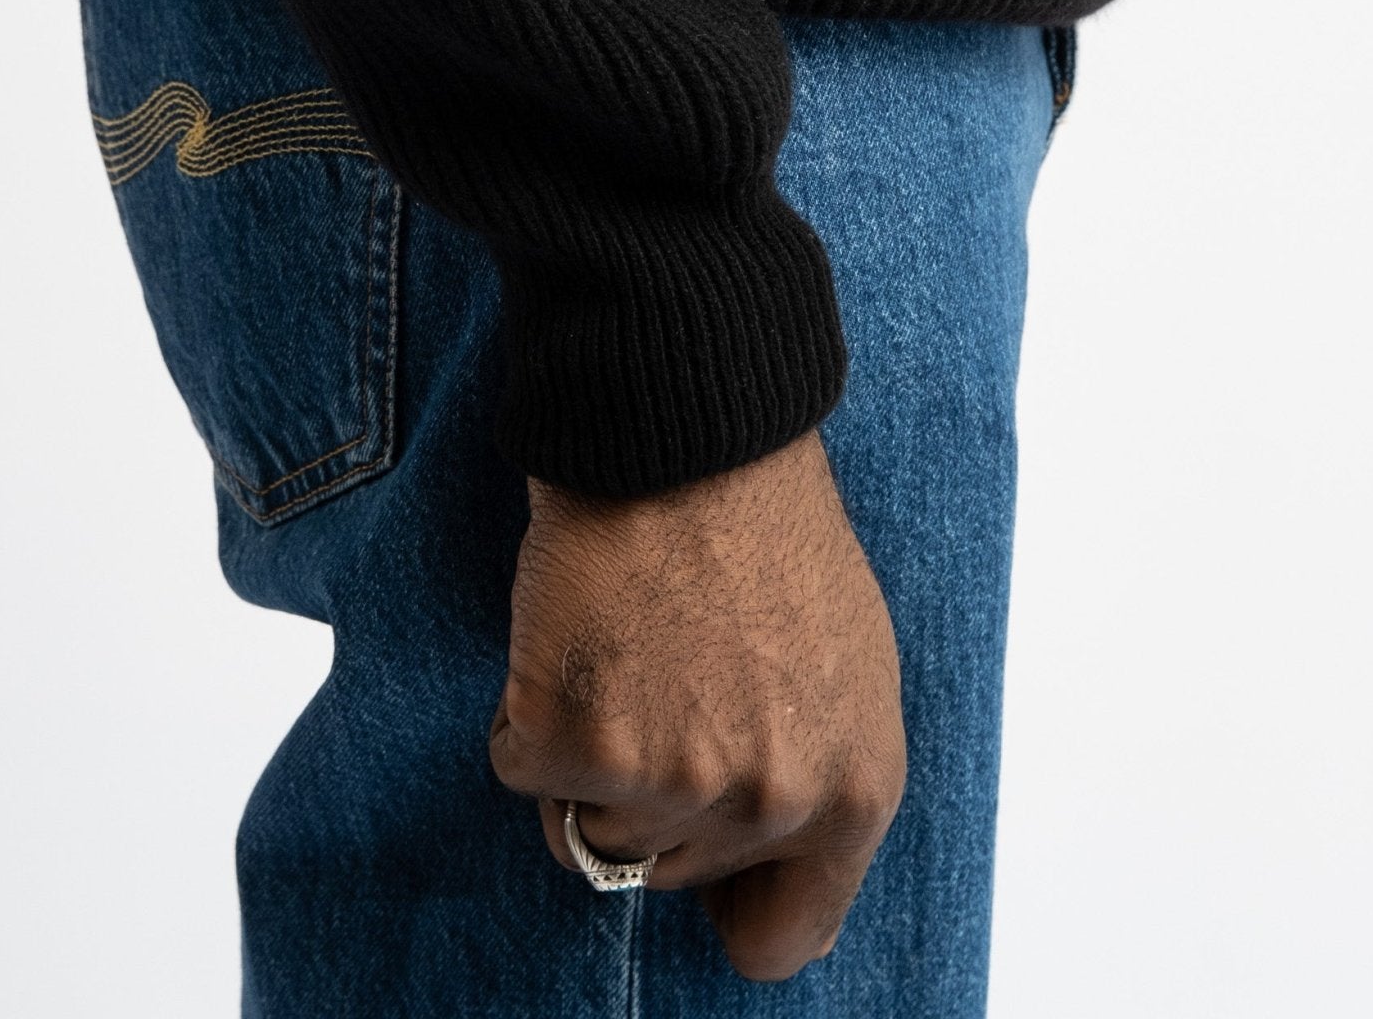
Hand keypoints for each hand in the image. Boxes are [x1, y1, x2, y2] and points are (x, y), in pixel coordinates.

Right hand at [488, 430, 905, 980]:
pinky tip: (568, 630)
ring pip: (588, 831)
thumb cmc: (762, 526)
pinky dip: (524, 709)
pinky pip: (521, 767)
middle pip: (664, 872)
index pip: (780, 940)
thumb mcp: (846, 662)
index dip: (728, 905)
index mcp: (852, 792)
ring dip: (582, 751)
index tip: (694, 857)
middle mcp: (770, 803)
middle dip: (646, 791)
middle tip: (656, 677)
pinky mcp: (576, 741)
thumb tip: (775, 864)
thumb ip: (819, 776)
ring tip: (616, 646)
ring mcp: (672, 781)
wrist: (684, 432)